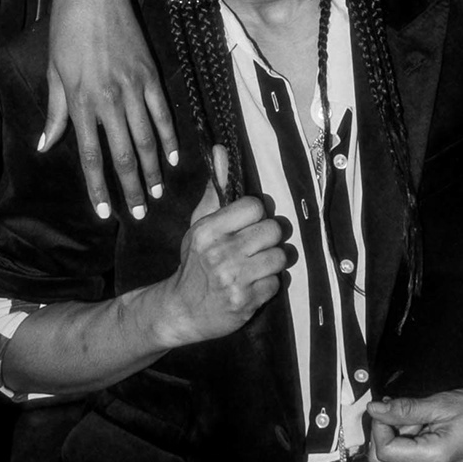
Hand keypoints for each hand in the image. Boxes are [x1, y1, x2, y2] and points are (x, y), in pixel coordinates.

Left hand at [42, 0, 176, 219]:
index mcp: (80, 101)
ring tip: (157, 195)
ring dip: (153, 171)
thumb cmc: (66, 29)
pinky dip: (170, 138)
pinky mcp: (151, 74)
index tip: (104, 212)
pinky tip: (175, 158)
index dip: (98, 187)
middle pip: (122, 154)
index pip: (91, 155)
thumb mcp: (54, 71)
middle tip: (138, 215)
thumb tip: (46, 145)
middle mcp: (108, 99)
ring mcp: (133, 87)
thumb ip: (55, 112)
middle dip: (131, 188)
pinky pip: (162, 114)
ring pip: (146, 139)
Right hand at [151, 165, 290, 346]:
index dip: (256, 215)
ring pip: (280, 257)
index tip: (247, 225)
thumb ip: (215, 190)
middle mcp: (220, 253)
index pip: (255, 206)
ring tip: (256, 266)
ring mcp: (234, 279)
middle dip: (268, 239)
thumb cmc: (194, 263)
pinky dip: (268, 285)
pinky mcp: (246, 302)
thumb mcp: (199, 225)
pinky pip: (277, 283)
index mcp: (208, 230)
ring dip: (272, 263)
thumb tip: (220, 151)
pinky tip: (252, 285)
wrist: (182, 311)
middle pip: (273, 230)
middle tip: (255, 247)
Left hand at [363, 386, 462, 461]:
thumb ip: (406, 409)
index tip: (387, 407)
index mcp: (435, 460)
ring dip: (394, 444)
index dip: (378, 427)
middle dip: (383, 436)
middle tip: (400, 412)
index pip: (384, 452)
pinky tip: (423, 431)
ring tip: (416, 421)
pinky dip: (406, 450)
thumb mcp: (444, 403)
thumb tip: (374, 410)